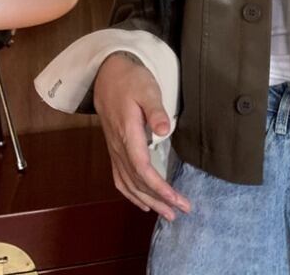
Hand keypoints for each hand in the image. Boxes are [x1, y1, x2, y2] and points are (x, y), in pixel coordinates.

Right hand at [93, 51, 190, 220]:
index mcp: (128, 134)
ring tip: (167, 213)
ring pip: (128, 184)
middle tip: (182, 211)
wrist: (107, 75)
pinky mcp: (114, 149)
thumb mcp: (147, 89)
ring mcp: (114, 150)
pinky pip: (120, 178)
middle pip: (137, 182)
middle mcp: (118, 147)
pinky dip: (131, 194)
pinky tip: (143, 202)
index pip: (143, 169)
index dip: (159, 187)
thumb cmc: (131, 80)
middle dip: (159, 200)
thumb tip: (165, 131)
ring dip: (148, 200)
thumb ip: (155, 110)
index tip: (176, 199)